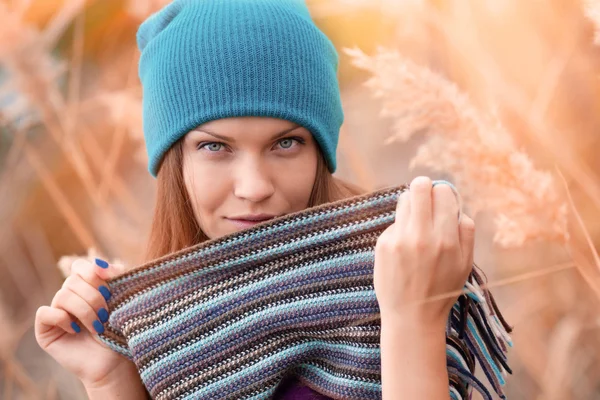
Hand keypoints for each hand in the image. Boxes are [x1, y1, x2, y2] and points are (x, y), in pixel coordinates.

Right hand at [35, 258, 132, 388]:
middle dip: (94, 296)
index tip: (109, 278)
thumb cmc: (120, 330)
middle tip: (107, 313)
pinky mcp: (45, 329)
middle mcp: (69, 296)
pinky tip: (75, 330)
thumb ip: (117, 277)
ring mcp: (56, 311)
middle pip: (73, 280)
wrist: (114, 362)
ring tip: (98, 326)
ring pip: (63, 295)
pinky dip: (62, 319)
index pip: (80, 266)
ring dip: (84, 310)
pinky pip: (46, 312)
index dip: (92, 269)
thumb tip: (102, 263)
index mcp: (86, 287)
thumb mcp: (123, 299)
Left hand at [374, 176, 474, 327]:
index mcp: (445, 239)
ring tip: (416, 223)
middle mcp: (420, 235)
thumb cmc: (441, 289)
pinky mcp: (382, 244)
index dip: (444, 194)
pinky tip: (404, 247)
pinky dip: (400, 228)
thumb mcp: (465, 264)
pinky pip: (394, 223)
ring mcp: (398, 239)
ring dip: (411, 205)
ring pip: (404, 200)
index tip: (442, 201)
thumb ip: (466, 232)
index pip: (443, 192)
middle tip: (425, 198)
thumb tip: (458, 207)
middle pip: (419, 187)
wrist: (411, 316)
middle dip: (424, 188)